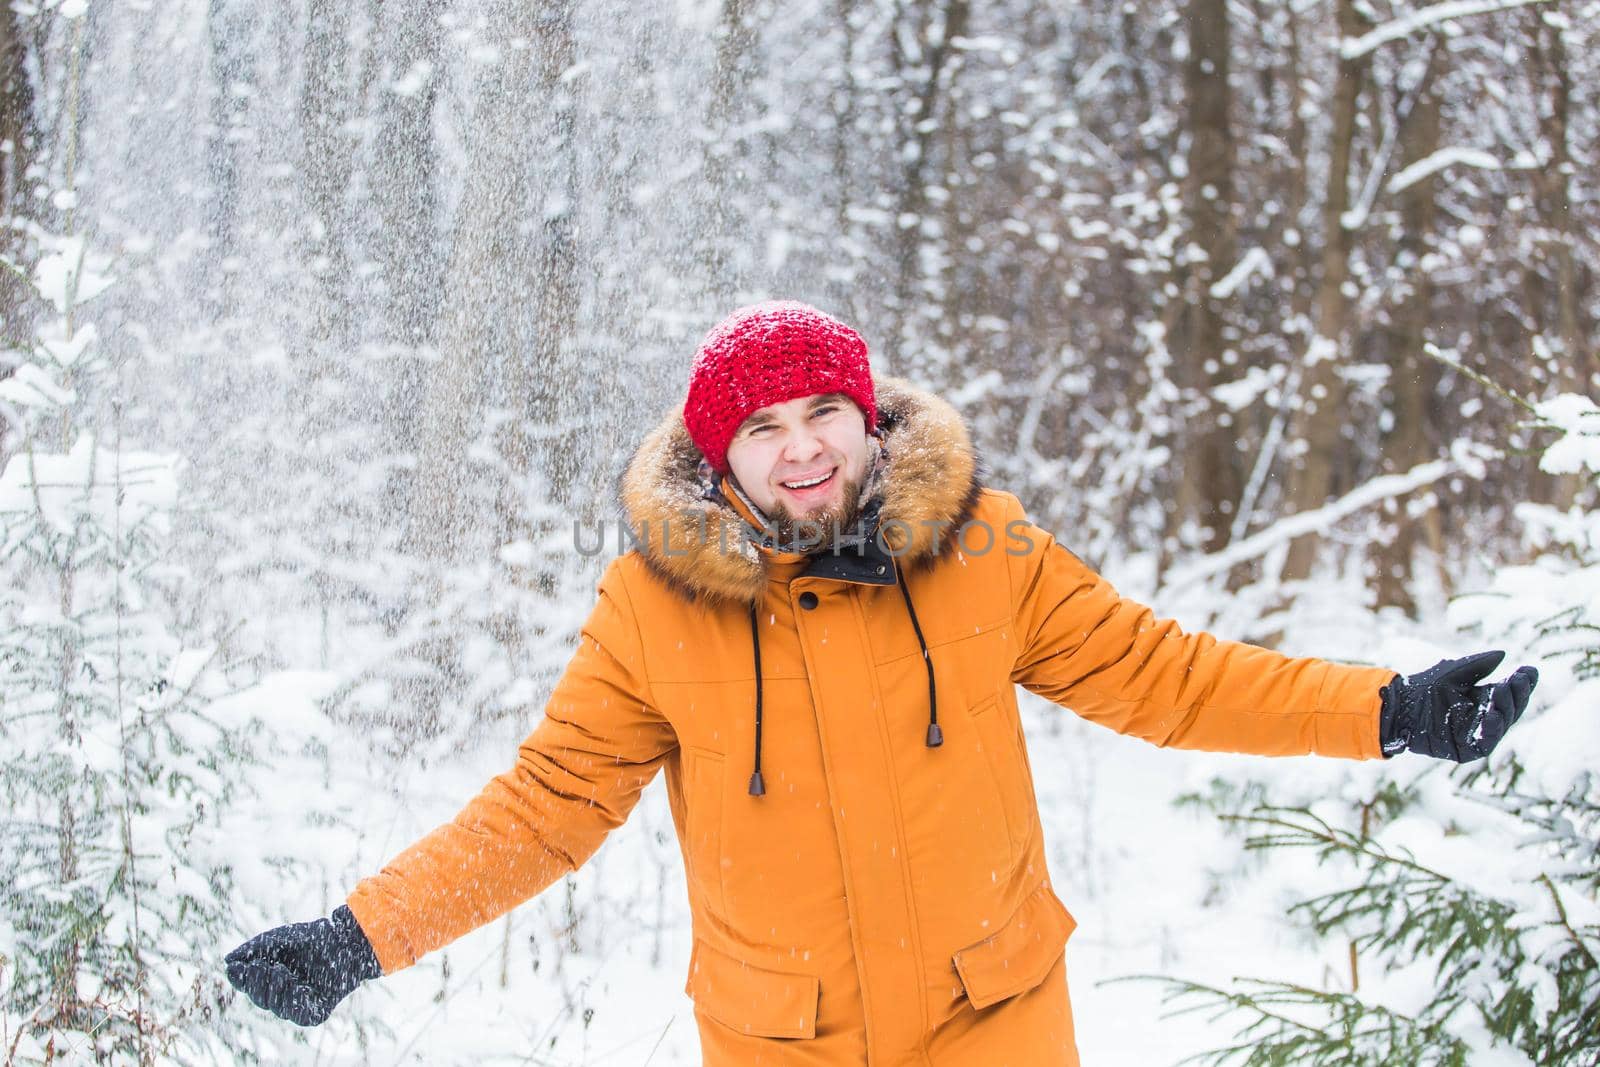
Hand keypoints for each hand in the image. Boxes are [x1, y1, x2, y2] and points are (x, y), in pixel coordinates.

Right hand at [225, 905, 381, 1025]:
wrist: (345, 940)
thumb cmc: (311, 938)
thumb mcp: (279, 939)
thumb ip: (254, 949)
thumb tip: (228, 961)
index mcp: (270, 977)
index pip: (248, 984)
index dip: (241, 978)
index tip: (238, 967)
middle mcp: (281, 994)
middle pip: (260, 998)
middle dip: (257, 982)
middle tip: (262, 966)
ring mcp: (298, 1004)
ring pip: (277, 1008)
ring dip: (276, 989)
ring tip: (283, 971)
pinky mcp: (316, 1012)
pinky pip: (300, 1015)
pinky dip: (296, 1002)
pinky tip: (299, 987)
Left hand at [1379, 650, 1537, 762]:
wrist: (1399, 705)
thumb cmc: (1424, 686)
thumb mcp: (1454, 672)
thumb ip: (1478, 664)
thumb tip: (1503, 654)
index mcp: (1484, 698)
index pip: (1510, 692)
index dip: (1521, 683)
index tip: (1529, 671)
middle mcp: (1484, 717)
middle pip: (1511, 709)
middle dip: (1517, 694)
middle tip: (1519, 679)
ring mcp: (1476, 734)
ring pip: (1502, 726)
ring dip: (1506, 709)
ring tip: (1504, 692)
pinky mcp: (1465, 749)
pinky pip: (1485, 744)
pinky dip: (1491, 731)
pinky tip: (1492, 716)